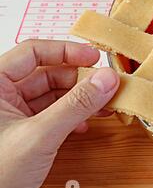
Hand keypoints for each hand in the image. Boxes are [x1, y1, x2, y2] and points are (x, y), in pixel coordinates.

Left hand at [0, 40, 118, 187]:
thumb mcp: (40, 135)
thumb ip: (76, 105)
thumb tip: (105, 80)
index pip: (33, 52)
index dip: (66, 51)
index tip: (95, 57)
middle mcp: (4, 96)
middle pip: (49, 73)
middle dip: (81, 80)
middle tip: (107, 85)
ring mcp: (16, 115)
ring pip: (56, 95)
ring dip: (82, 99)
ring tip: (105, 104)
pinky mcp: (28, 132)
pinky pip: (56, 114)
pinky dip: (75, 117)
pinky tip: (87, 124)